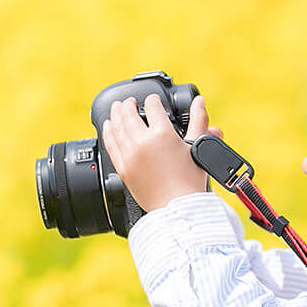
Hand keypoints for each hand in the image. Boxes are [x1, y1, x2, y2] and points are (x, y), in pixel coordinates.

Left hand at [101, 94, 222, 215]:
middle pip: (128, 113)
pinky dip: (108, 132)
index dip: (153, 99)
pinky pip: (110, 144)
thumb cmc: (189, 182)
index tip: (154, 101)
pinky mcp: (122, 168)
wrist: (177, 207)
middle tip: (130, 101)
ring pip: (116, 126)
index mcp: (162, 134)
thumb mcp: (197, 147)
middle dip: (128, 104)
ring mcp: (129, 155)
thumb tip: (199, 102)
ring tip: (116, 108)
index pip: (153, 106)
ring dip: (115, 113)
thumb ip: (198, 121)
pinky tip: (107, 125)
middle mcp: (142, 142)